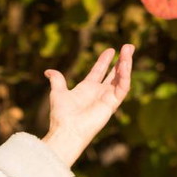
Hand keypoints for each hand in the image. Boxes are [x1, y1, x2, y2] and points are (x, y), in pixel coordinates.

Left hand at [41, 44, 133, 168]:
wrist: (67, 130)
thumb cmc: (62, 115)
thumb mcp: (58, 93)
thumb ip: (57, 80)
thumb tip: (48, 71)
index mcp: (87, 89)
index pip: (98, 72)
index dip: (104, 61)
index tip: (111, 50)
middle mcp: (98, 92)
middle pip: (114, 73)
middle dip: (122, 60)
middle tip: (128, 46)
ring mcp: (107, 97)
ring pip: (121, 78)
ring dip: (126, 64)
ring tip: (128, 50)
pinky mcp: (113, 103)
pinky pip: (123, 87)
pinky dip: (125, 76)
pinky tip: (125, 64)